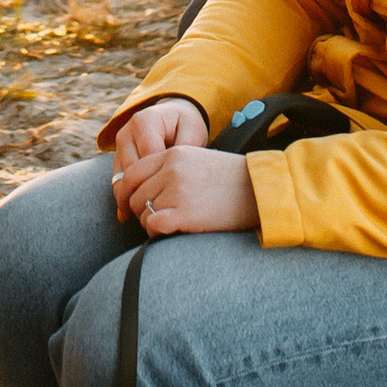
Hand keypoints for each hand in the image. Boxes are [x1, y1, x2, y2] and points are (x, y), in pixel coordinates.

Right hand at [109, 95, 205, 217]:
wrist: (172, 118)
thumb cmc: (185, 126)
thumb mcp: (193, 131)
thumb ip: (186, 148)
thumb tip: (176, 172)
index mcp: (144, 122)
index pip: (149, 157)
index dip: (161, 178)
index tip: (176, 196)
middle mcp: (126, 133)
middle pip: (131, 171)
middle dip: (146, 193)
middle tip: (163, 213)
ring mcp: (118, 148)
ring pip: (121, 180)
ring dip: (133, 200)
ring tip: (150, 217)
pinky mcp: (117, 160)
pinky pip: (118, 184)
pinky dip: (127, 200)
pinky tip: (138, 216)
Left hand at [119, 137, 257, 235]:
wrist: (259, 190)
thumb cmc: (230, 178)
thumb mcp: (196, 159)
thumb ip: (169, 167)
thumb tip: (144, 188)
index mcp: (172, 154)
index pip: (132, 173)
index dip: (126, 192)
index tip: (130, 204)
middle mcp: (171, 170)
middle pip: (134, 194)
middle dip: (140, 209)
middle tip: (155, 217)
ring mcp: (177, 192)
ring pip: (143, 211)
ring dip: (150, 221)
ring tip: (169, 223)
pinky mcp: (184, 214)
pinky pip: (153, 225)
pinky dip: (156, 231)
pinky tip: (170, 230)